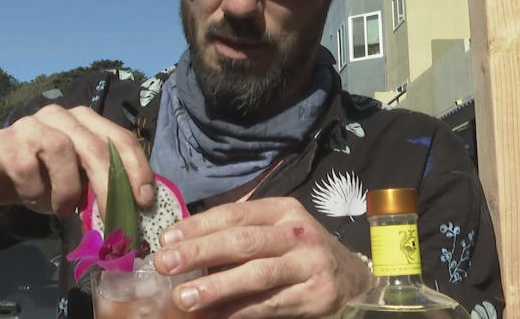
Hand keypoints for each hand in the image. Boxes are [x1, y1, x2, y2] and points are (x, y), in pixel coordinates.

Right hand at [0, 104, 154, 217]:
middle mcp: (60, 115)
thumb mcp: (77, 181)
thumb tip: (132, 209)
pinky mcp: (3, 140)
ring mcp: (30, 124)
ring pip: (60, 149)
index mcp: (85, 120)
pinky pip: (25, 165)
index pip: (120, 138)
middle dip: (108, 185)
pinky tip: (35, 201)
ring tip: (64, 210)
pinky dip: (35, 191)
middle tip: (111, 218)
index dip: (136, 169)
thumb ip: (100, 184)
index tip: (144, 200)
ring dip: (67, 188)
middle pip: (94, 145)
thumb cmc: (41, 178)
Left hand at [153, 197, 372, 317]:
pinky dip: (239, 311)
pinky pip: (269, 305)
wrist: (352, 278)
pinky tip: (214, 316)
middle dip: (200, 252)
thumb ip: (238, 234)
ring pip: (256, 274)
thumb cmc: (299, 251)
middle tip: (166, 264)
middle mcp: (297, 234)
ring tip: (184, 297)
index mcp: (281, 210)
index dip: (198, 226)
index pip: (234, 215)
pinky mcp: (315, 296)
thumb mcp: (275, 230)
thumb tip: (182, 247)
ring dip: (216, 287)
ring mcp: (309, 265)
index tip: (166, 239)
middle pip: (242, 241)